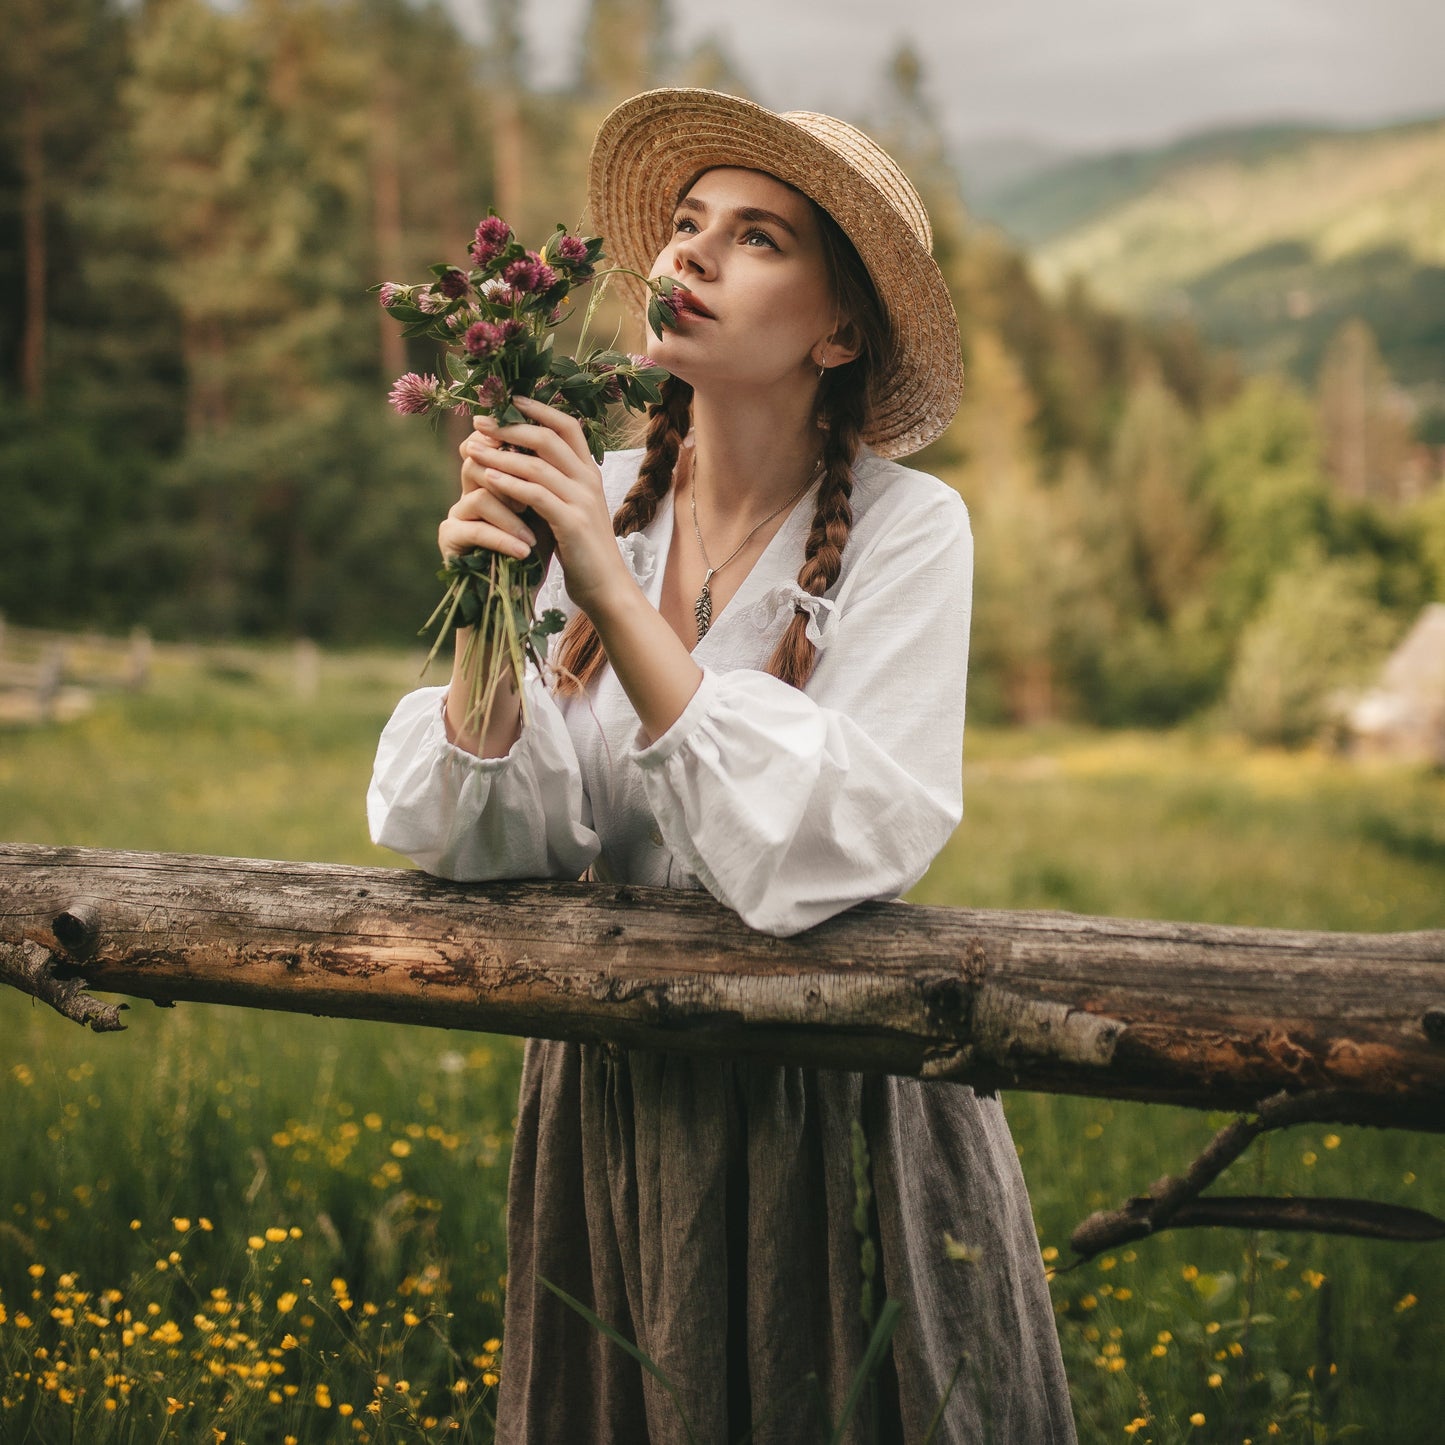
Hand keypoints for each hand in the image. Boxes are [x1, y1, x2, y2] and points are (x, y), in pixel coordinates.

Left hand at [452, 397, 629, 614]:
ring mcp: (583, 501)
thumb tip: (519, 459)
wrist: (607, 588)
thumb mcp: (569, 508)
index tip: (507, 400)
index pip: (566, 425)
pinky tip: (487, 479)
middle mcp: (589, 479)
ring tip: (472, 448)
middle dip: (510, 426)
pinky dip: (509, 484)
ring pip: (537, 464)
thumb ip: (552, 483)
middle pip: (547, 437)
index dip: (537, 408)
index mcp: (589, 472)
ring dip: (501, 454)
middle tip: (479, 421)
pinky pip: (536, 495)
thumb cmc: (582, 550)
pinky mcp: (572, 523)